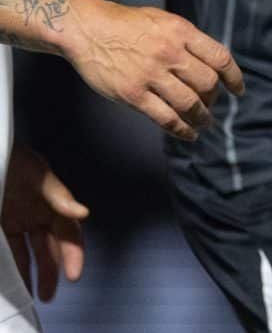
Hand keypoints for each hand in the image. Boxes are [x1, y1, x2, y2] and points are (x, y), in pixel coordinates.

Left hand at [2, 146, 85, 302]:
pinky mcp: (2, 223)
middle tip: (48, 294)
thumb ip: (58, 195)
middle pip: (49, 246)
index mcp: (53, 201)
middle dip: (51, 270)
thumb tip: (82, 213)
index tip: (75, 274)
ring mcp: (17, 219)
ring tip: (32, 294)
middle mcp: (37, 213)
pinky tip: (11, 279)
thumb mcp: (37, 175)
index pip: (69, 232)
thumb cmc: (12, 157)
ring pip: (27, 252)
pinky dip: (10, 264)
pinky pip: (8, 249)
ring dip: (30, 272)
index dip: (74, 253)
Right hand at [61, 0, 244, 140]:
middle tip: (212, 106)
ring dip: (202, 117)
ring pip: (189, 103)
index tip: (238, 90)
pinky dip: (181, 129)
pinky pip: (164, 117)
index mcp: (181, 32)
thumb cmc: (127, 24)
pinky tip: (188, 134)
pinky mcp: (132, 93)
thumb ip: (188, 40)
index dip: (234, 78)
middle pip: (208, 83)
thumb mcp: (165, 21)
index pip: (220, 58)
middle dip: (214, 99)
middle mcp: (170, 53)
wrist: (88, 28)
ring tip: (205, 123)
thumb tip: (211, 63)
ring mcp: (150, 74)